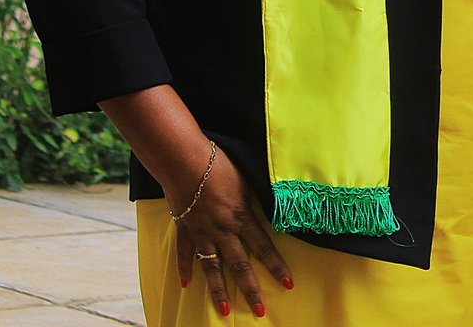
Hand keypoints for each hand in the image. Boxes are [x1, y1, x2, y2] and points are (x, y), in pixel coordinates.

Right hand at [172, 145, 291, 317]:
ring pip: (212, 267)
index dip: (277, 267)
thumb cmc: (220, 164)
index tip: (288, 284)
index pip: (264, 248)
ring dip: (218, 290)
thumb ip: (256, 199)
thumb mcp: (247, 180)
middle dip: (251, 290)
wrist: (185, 160)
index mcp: (241, 218)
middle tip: (260, 311)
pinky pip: (184, 252)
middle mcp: (223, 230)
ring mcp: (201, 232)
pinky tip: (185, 283)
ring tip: (224, 310)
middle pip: (239, 265)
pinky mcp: (184, 227)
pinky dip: (184, 268)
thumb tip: (275, 206)